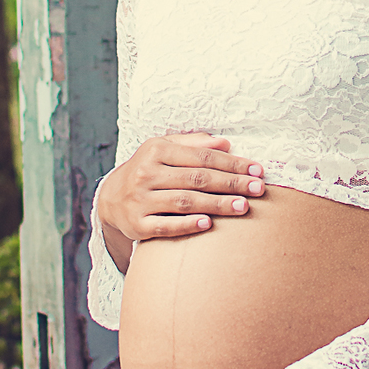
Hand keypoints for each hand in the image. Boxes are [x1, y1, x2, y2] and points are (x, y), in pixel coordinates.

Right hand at [99, 132, 265, 251]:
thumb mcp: (164, 148)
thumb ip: (194, 144)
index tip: (257, 170)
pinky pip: (165, 225)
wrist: (110, 198)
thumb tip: (225, 143)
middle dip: (231, 183)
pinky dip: (186, 225)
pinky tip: (208, 224)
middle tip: (257, 189)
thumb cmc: (148, 169)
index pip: (202, 157)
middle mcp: (147, 173)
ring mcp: (140, 200)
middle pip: (197, 178)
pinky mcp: (137, 225)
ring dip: (217, 204)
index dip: (232, 163)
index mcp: (157, 150)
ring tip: (243, 207)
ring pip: (184, 201)